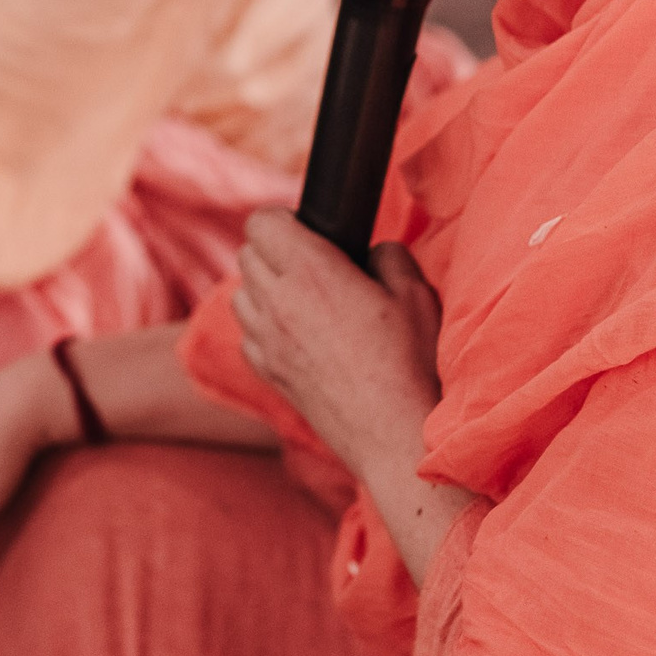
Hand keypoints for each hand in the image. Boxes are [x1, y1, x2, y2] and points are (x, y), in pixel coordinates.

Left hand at [232, 217, 443, 483]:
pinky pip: (247, 333)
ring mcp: (265, 340)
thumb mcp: (415, 293)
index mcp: (310, 271)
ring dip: (264, 287)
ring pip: (241, 292)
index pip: (261, 222)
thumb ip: (388, 255)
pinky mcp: (265, 372)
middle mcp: (277, 301)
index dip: (284, 220)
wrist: (395, 435)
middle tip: (313, 263)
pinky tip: (298, 336)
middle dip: (275, 249)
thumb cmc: (410, 364)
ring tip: (304, 299)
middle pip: (247, 252)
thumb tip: (371, 252)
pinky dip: (263, 326)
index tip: (310, 231)